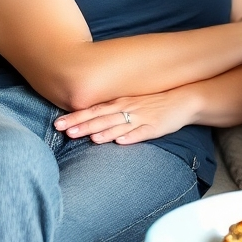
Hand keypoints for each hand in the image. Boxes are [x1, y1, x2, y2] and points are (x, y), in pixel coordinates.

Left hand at [55, 90, 193, 145]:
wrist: (183, 100)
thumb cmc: (155, 102)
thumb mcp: (131, 103)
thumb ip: (112, 112)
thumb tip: (91, 123)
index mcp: (121, 103)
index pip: (94, 110)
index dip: (76, 117)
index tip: (58, 123)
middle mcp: (128, 109)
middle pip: (101, 118)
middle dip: (83, 125)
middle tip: (64, 131)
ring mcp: (141, 118)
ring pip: (119, 125)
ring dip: (103, 131)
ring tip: (88, 138)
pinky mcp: (155, 127)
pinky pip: (140, 132)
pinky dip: (130, 137)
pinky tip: (120, 142)